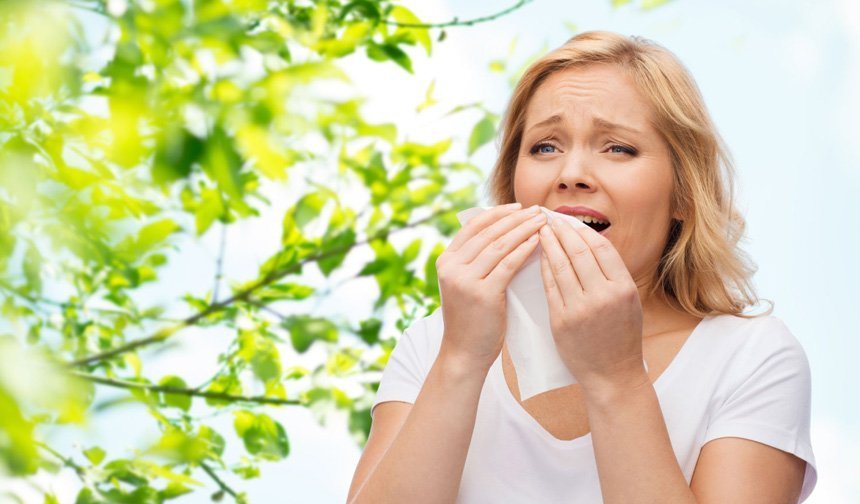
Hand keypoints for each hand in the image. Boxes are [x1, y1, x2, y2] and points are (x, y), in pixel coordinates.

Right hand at [435, 203, 545, 370]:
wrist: (464, 353)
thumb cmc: (471, 319)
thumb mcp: (465, 283)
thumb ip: (477, 260)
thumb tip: (505, 232)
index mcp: (446, 260)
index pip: (473, 226)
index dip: (497, 213)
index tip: (519, 206)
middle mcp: (451, 267)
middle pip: (488, 232)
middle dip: (516, 218)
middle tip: (538, 210)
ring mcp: (465, 280)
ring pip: (499, 245)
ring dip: (524, 229)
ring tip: (542, 221)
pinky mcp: (482, 293)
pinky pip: (508, 264)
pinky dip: (525, 249)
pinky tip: (538, 241)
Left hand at [538, 218, 646, 392]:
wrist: (612, 374)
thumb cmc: (621, 335)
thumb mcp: (629, 301)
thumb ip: (612, 274)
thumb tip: (590, 242)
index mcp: (623, 289)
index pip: (602, 248)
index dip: (583, 231)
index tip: (570, 220)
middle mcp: (603, 296)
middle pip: (579, 253)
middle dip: (563, 232)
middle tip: (550, 218)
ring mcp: (580, 309)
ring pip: (561, 267)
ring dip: (549, 245)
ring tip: (541, 231)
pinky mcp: (561, 320)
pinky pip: (549, 286)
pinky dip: (544, 268)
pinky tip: (539, 256)